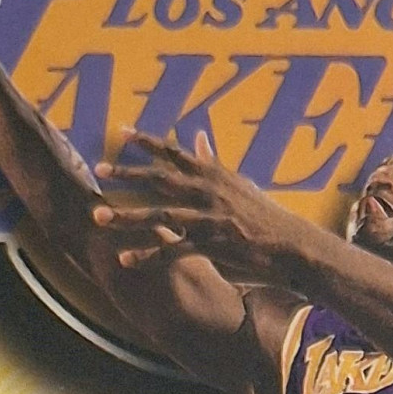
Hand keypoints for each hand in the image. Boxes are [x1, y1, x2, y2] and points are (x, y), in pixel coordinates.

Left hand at [93, 132, 305, 281]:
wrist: (295, 246)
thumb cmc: (268, 217)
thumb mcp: (240, 184)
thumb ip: (214, 163)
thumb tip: (200, 136)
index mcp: (215, 176)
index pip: (176, 153)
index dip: (147, 142)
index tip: (121, 132)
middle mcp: (209, 192)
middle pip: (160, 179)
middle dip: (126, 174)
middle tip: (98, 169)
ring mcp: (209, 218)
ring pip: (159, 215)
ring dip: (125, 217)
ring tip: (97, 218)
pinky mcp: (212, 245)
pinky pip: (172, 251)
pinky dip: (147, 256)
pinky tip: (124, 260)